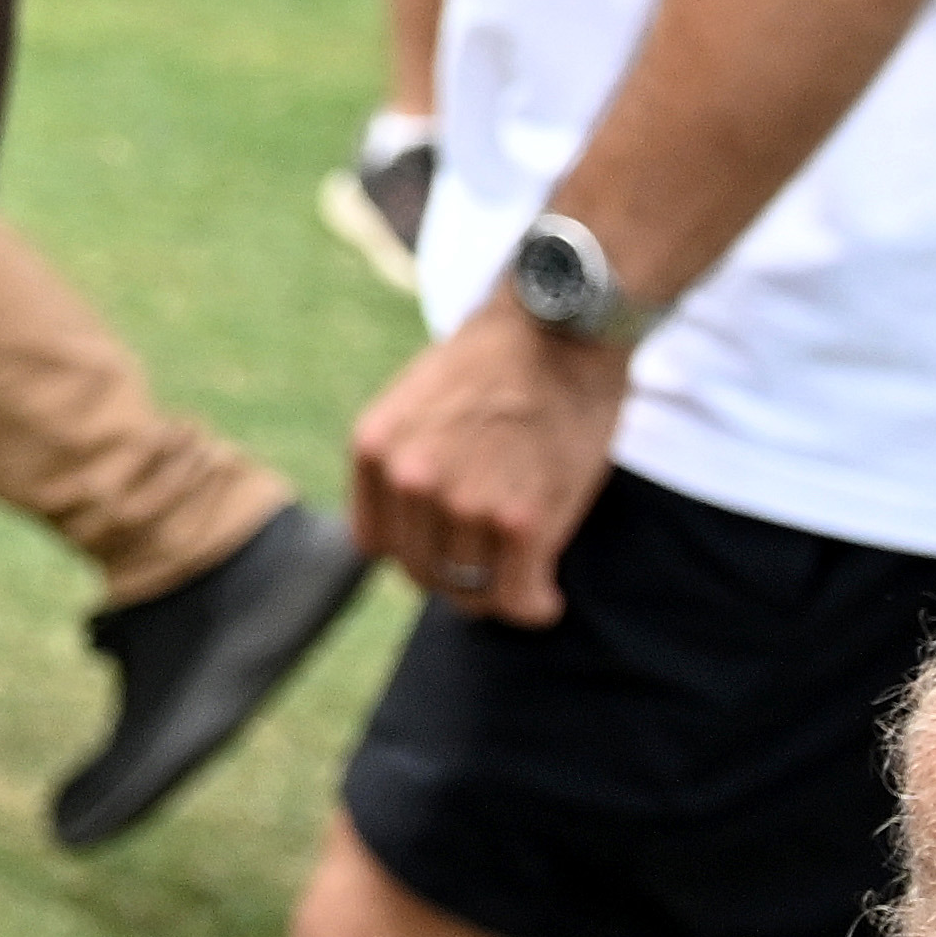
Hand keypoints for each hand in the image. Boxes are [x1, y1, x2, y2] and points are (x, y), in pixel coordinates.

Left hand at [355, 308, 622, 626]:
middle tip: (495, 567)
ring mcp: (464, 503)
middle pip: (421, 571)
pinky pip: (517, 598)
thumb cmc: (498, 364)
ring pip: (470, 591)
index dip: (415, 552)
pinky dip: (533, 606)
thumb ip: (406, 461)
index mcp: (373, 448)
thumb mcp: (418, 402)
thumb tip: (413, 527)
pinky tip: (545, 599)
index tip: (448, 550)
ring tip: (525, 579)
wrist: (561, 329)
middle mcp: (408, 480)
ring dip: (499, 592)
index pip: (375, 543)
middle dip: (457, 576)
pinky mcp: (523, 522)